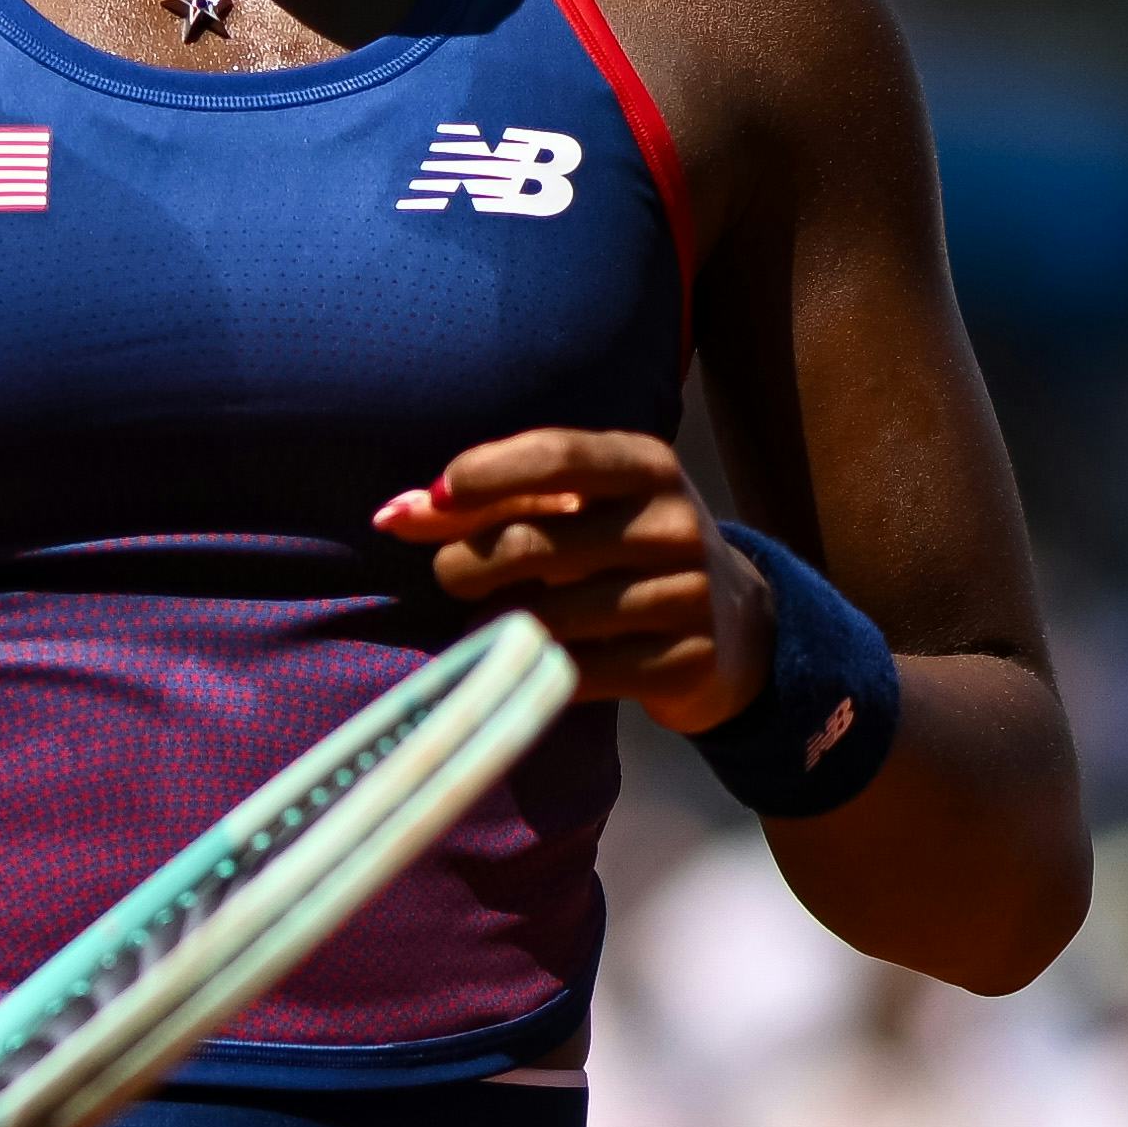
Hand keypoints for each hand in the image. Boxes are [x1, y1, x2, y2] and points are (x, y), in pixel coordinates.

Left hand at [373, 426, 778, 734]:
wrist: (735, 628)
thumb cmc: (626, 551)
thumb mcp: (581, 511)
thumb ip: (493, 503)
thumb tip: (392, 513)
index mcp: (648, 465)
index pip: (558, 456)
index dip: (485, 475)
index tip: (433, 500)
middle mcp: (674, 523)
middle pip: (539, 542)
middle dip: (468, 562)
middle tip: (448, 575)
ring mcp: (688, 594)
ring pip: (555, 615)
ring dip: (495, 623)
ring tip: (481, 620)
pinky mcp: (687, 661)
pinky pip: (584, 670)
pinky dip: (537, 666)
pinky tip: (525, 657)